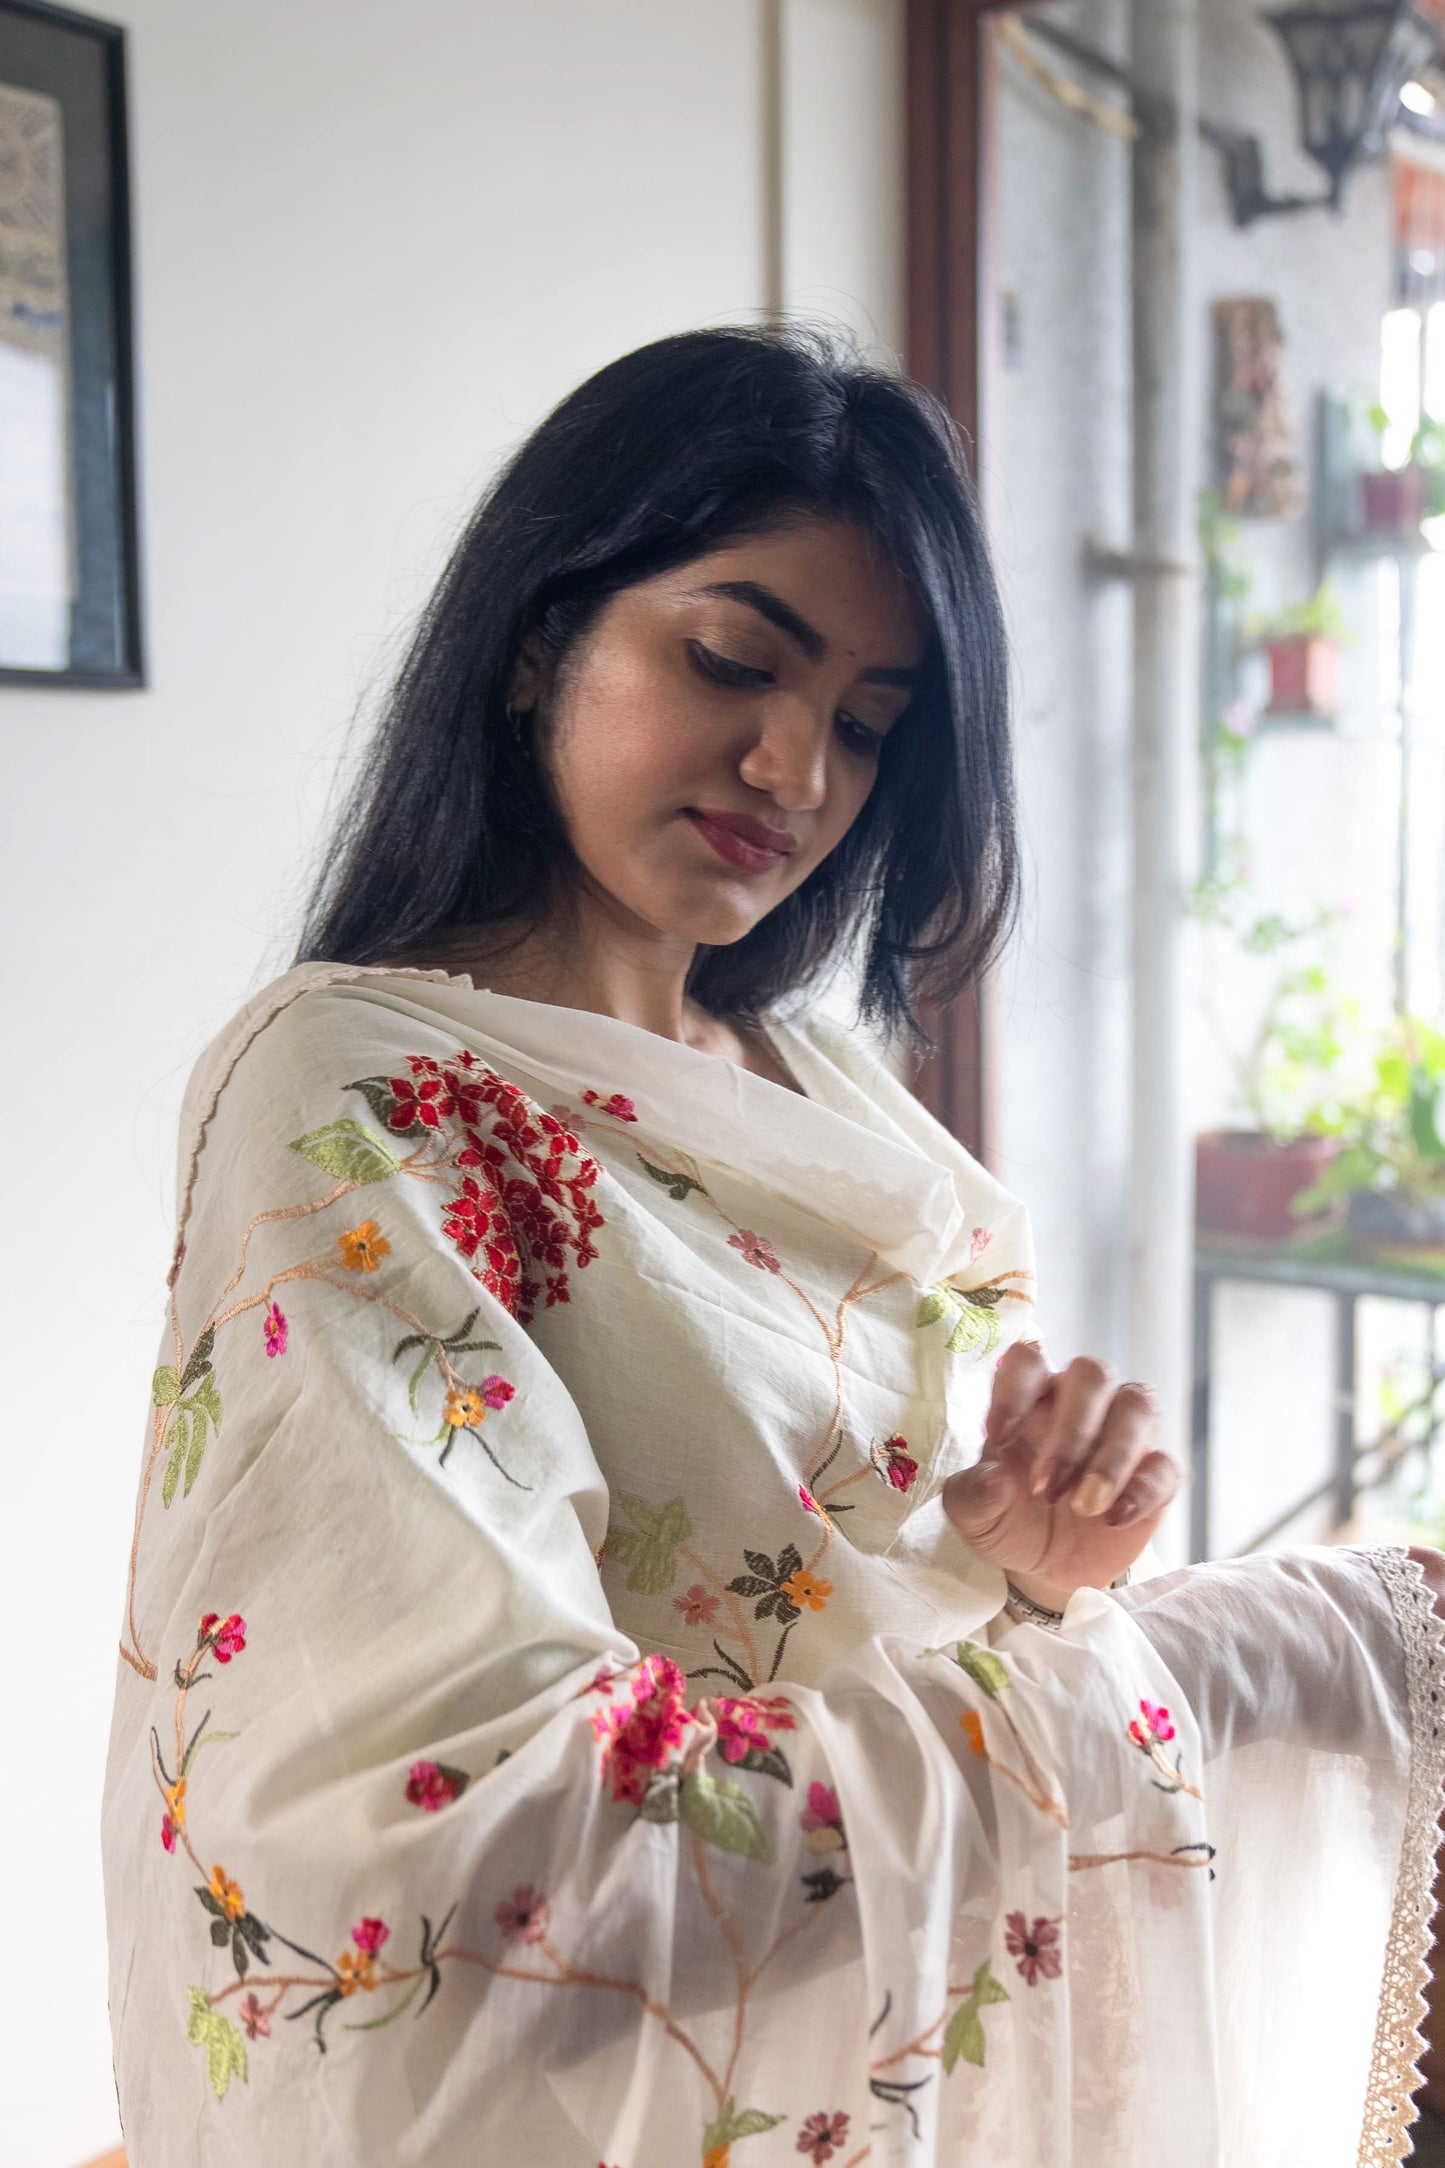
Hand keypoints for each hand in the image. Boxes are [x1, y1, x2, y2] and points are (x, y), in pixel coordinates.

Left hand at [942, 1342, 1181, 1608]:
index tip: (997, 1438)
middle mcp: (1080, 1404)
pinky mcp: (1155, 1475)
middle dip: (1072, 1431)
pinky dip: (1142, 1489)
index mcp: (1030, 1398)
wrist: (1046, 1569)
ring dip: (1110, 1459)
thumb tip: (994, 1480)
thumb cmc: (1005, 1519)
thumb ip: (971, 1495)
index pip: (1029, 1359)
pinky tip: (1114, 1518)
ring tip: (1083, 1508)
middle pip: (1093, 1374)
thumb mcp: (973, 1514)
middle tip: (1046, 1490)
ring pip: (1136, 1407)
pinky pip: (1165, 1464)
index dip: (1015, 1389)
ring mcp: (1122, 1435)